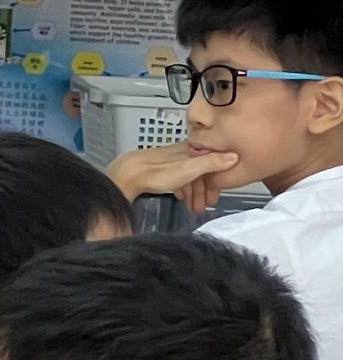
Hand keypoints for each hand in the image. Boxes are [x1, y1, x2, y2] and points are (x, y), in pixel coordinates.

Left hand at [107, 144, 243, 208]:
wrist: (126, 175)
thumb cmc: (155, 172)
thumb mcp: (190, 168)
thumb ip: (211, 162)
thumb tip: (233, 156)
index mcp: (190, 151)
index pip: (212, 163)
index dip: (217, 180)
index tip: (218, 194)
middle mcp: (180, 154)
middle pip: (199, 172)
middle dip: (204, 190)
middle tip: (206, 206)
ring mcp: (168, 162)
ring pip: (187, 177)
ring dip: (193, 194)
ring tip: (194, 208)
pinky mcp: (157, 169)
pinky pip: (175, 180)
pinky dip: (181, 190)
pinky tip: (180, 198)